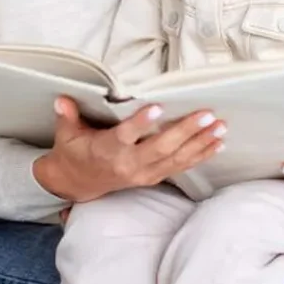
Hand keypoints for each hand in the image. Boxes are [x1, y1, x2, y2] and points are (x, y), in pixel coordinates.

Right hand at [33, 96, 226, 202]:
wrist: (77, 184)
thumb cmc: (74, 152)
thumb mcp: (65, 134)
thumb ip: (67, 116)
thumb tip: (63, 99)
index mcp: (106, 150)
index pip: (125, 136)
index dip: (140, 123)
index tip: (157, 108)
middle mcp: (128, 164)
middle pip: (160, 148)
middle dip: (186, 132)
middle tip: (206, 114)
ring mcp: (143, 173)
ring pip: (176, 159)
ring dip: (200, 143)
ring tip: (220, 127)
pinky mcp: (153, 177)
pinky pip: (180, 167)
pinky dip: (200, 155)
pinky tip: (217, 144)